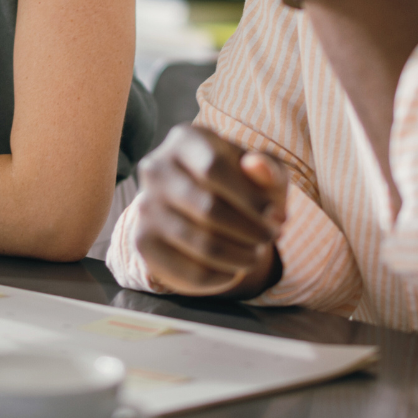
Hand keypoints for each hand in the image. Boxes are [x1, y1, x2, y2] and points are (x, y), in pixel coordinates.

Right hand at [129, 124, 290, 297]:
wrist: (198, 212)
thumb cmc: (239, 186)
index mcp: (184, 139)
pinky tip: (234, 270)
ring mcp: (144, 206)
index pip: (213, 168)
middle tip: (270, 238)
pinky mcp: (142, 242)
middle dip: (251, 230)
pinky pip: (189, 271)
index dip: (250, 198)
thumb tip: (257, 165)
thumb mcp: (261, 174)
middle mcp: (156, 168)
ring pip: (202, 244)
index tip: (274, 214)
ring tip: (256, 254)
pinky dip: (221, 277)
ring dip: (241, 256)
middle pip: (208, 208)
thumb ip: (268, 168)